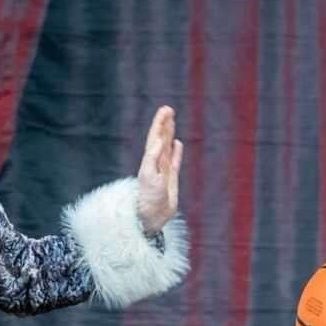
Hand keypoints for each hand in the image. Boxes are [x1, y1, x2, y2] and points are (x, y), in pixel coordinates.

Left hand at [136, 105, 183, 234]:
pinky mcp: (170, 179)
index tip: (165, 110)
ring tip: (172, 122)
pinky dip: (176, 151)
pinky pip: (174, 160)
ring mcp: (163, 170)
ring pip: (167, 147)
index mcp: (149, 159)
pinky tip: (177, 144)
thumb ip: (153, 157)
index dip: (159, 123)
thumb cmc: (147, 196)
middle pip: (160, 138)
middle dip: (164, 124)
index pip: (154, 137)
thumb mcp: (149, 175)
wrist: (152, 215)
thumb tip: (158, 140)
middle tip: (169, 109)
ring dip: (169, 134)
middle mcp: (156, 162)